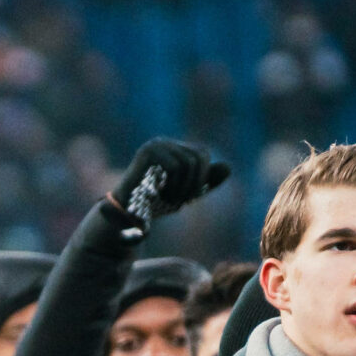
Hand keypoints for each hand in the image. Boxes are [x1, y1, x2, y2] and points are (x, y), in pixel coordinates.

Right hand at [113, 138, 229, 223]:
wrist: (127, 213)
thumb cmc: (154, 203)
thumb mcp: (187, 192)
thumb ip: (206, 182)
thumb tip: (228, 168)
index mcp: (173, 148)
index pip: (202, 154)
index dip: (203, 176)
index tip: (190, 196)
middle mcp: (164, 142)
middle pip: (199, 156)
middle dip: (196, 182)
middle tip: (183, 201)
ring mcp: (155, 145)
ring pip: (188, 162)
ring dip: (184, 187)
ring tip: (170, 199)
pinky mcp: (148, 152)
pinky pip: (175, 166)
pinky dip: (174, 186)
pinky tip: (163, 195)